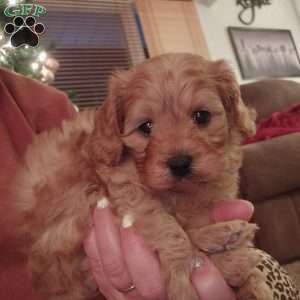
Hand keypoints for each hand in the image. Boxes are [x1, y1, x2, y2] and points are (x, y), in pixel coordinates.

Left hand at [84, 199, 253, 299]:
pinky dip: (95, 250)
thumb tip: (243, 207)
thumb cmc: (201, 259)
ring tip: (104, 206)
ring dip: (108, 241)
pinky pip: (102, 278)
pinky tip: (95, 225)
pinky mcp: (119, 296)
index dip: (208, 284)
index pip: (211, 298)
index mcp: (201, 292)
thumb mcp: (220, 248)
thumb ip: (227, 227)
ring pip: (119, 278)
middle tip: (130, 215)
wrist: (178, 286)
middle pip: (151, 285)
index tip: (199, 258)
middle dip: (137, 249)